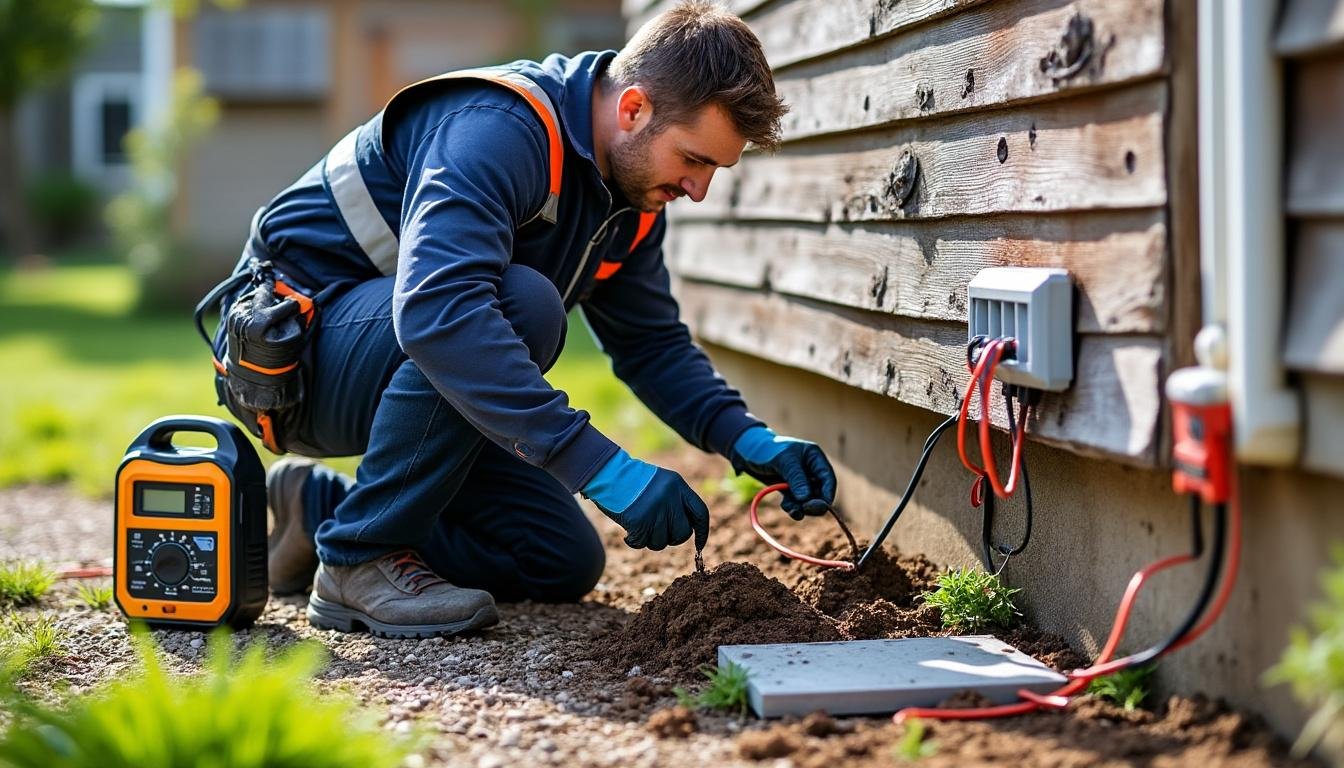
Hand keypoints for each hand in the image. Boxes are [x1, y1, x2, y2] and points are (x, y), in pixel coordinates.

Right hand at [582, 450, 709, 550]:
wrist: (607, 473)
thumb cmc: (630, 480)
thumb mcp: (659, 483)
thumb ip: (674, 502)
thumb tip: (685, 530)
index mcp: (678, 485)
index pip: (700, 513)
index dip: (702, 532)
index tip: (699, 546)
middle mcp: (670, 498)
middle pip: (682, 533)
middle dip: (671, 538)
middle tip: (656, 533)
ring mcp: (656, 510)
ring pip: (661, 541)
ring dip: (649, 539)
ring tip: (638, 527)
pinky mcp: (640, 520)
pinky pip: (642, 543)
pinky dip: (634, 541)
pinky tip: (627, 533)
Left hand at [729, 426, 836, 519]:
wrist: (746, 453)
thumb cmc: (767, 450)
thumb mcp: (783, 460)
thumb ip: (796, 478)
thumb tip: (807, 498)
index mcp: (814, 457)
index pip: (827, 478)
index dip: (828, 493)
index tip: (823, 506)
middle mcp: (810, 470)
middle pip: (820, 492)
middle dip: (814, 503)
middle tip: (805, 510)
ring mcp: (800, 481)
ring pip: (808, 500)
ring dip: (802, 507)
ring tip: (792, 510)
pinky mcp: (789, 490)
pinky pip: (796, 503)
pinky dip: (793, 507)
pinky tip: (785, 506)